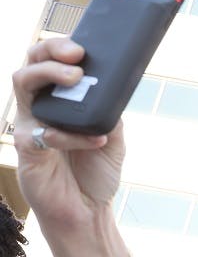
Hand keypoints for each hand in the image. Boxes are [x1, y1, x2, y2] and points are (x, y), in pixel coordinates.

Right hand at [11, 38, 124, 230]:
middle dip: (50, 51)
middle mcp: (38, 108)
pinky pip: (42, 134)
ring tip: (77, 77)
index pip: (48, 62)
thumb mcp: (113, 136)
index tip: (83, 45)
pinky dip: (70, 135)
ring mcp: (30, 126)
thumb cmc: (95, 172)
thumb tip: (115, 85)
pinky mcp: (27, 152)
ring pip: (23, 85)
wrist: (88, 212)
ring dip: (49, 75)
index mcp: (57, 101)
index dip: (59, 47)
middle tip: (77, 54)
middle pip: (30, 65)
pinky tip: (95, 138)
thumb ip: (110, 110)